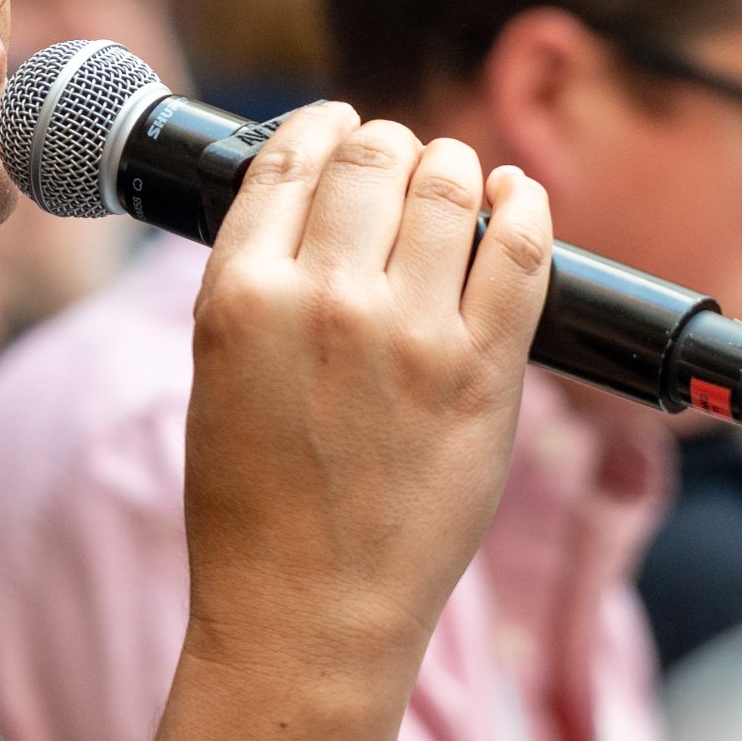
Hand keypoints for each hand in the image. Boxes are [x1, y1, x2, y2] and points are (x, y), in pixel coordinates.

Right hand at [178, 104, 551, 694]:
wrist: (308, 613)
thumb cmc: (254, 508)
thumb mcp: (217, 374)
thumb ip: (261, 286)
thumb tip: (315, 209)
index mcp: (240, 295)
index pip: (289, 159)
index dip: (320, 128)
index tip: (336, 127)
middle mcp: (324, 298)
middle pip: (373, 157)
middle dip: (387, 145)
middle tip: (397, 160)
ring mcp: (409, 333)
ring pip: (447, 185)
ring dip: (451, 166)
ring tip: (454, 178)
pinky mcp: (483, 372)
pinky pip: (522, 248)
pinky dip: (525, 205)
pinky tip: (517, 196)